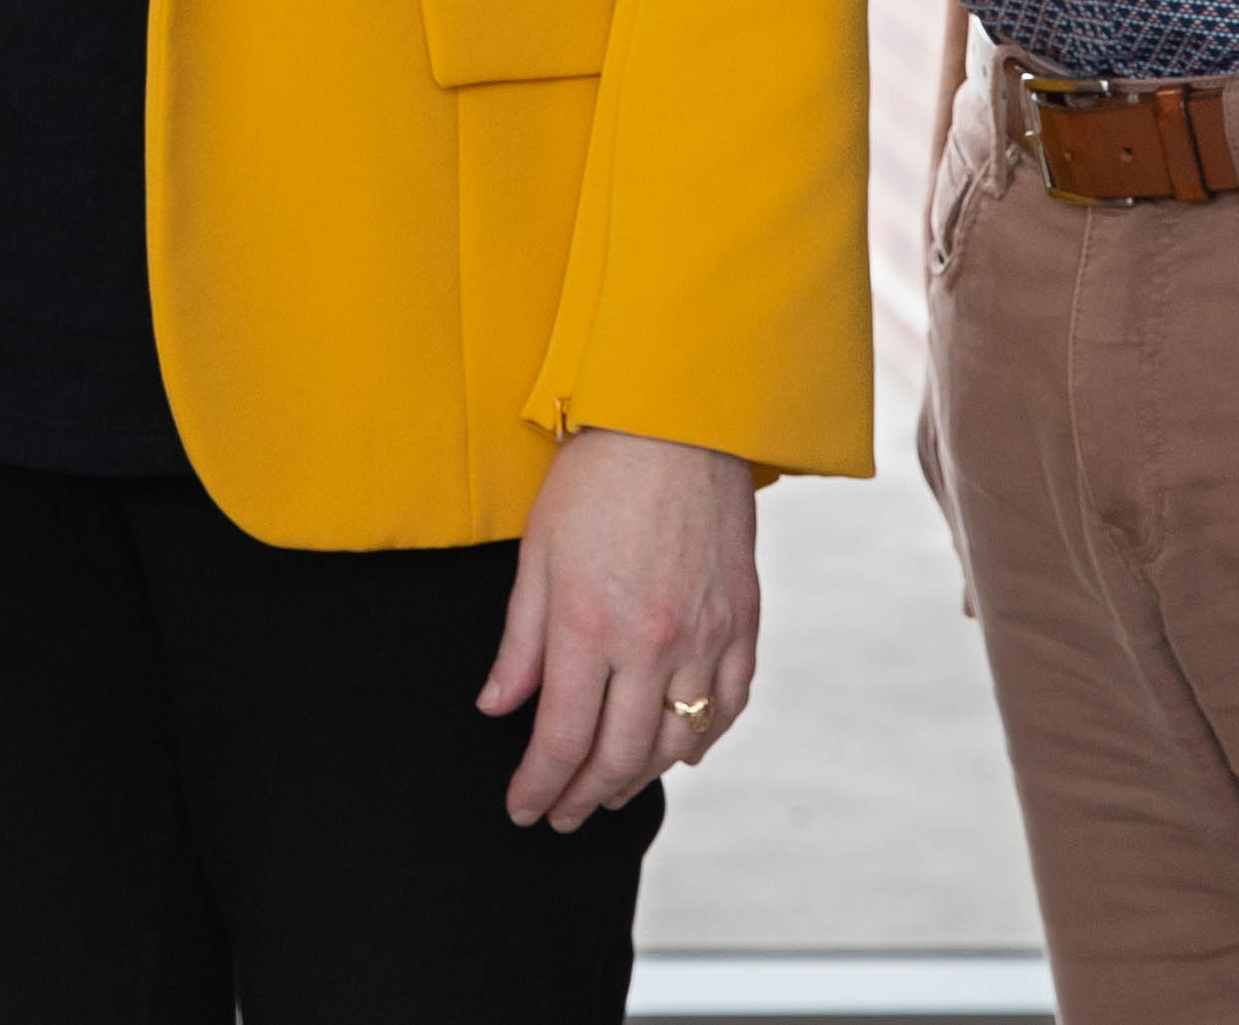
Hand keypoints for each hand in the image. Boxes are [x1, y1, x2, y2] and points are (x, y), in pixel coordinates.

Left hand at [484, 425, 757, 827]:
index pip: (560, 738)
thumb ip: (519, 641)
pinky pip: (729, 707)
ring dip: (639, 779)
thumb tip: (495, 705)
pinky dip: (703, 741)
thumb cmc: (596, 480)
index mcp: (589, 627)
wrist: (678, 424)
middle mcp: (652, 645)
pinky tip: (680, 753)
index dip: (538, 784)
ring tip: (609, 790)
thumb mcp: (536, 555)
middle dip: (583, 797)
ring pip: (677, 744)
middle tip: (561, 814)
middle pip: (619, 757)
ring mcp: (705, 638)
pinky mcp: (742, 623)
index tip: (522, 807)